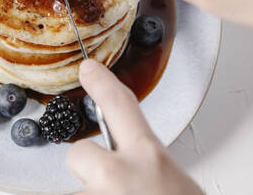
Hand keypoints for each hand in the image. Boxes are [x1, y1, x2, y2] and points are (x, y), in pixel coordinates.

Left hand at [66, 59, 202, 194]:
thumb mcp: (176, 184)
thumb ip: (151, 167)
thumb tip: (136, 169)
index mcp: (151, 159)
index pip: (119, 103)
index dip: (101, 84)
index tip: (88, 70)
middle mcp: (117, 175)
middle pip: (79, 152)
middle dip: (88, 169)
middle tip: (111, 188)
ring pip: (75, 187)